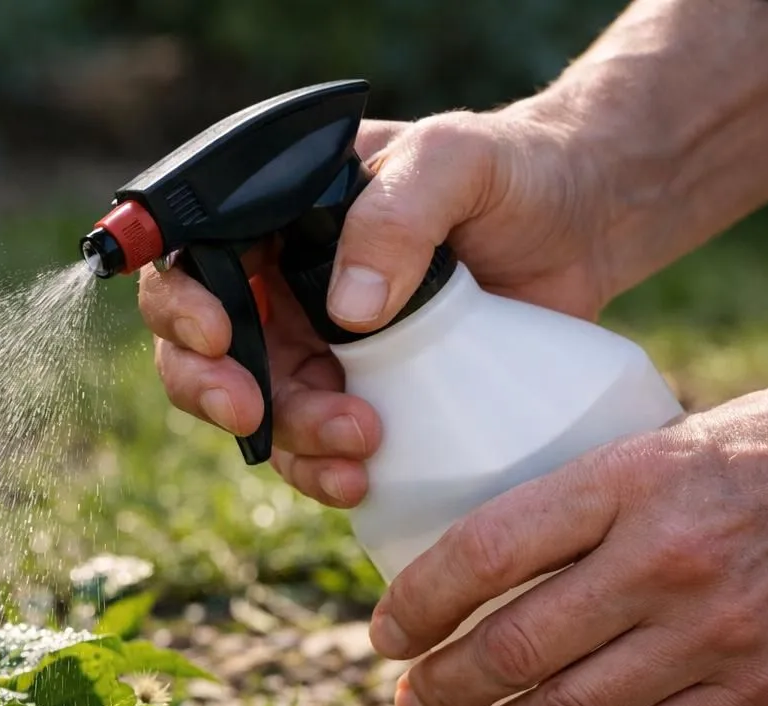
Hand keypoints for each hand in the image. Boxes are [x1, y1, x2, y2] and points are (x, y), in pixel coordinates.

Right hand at [138, 109, 614, 506]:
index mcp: (278, 216)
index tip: (218, 338)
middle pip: (203, 349)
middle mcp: (282, 284)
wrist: (586, 226)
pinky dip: (325, 471)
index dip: (182, 306)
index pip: (192, 259)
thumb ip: (396, 215)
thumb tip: (345, 310)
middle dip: (215, 389)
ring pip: (260, 410)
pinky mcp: (363, 396)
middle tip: (250, 414)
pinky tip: (361, 481)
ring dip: (289, 441)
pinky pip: (316, 447)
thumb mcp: (454, 162)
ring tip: (356, 450)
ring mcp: (318, 346)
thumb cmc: (513, 171)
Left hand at [370, 360, 767, 705]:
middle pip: (515, 646)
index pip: (487, 550)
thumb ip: (582, 499)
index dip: (419, 604)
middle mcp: (666, 558)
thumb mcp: (661, 440)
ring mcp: (718, 632)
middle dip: (441, 690)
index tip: (386, 633)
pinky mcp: (764, 691)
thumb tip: (479, 559)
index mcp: (628, 479)